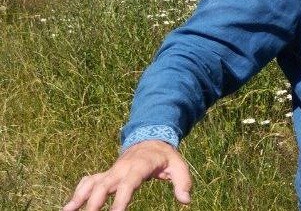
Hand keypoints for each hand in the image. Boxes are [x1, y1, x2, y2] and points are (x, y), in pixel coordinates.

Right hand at [63, 141, 191, 210]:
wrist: (151, 141)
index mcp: (140, 165)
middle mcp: (122, 168)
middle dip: (95, 202)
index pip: (129, 184)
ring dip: (80, 197)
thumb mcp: (180, 166)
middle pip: (104, 184)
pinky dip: (78, 193)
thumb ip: (183, 183)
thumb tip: (186, 201)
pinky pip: (88, 182)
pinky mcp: (106, 174)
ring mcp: (112, 170)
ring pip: (92, 183)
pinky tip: (69, 207)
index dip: (121, 199)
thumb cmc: (166, 157)